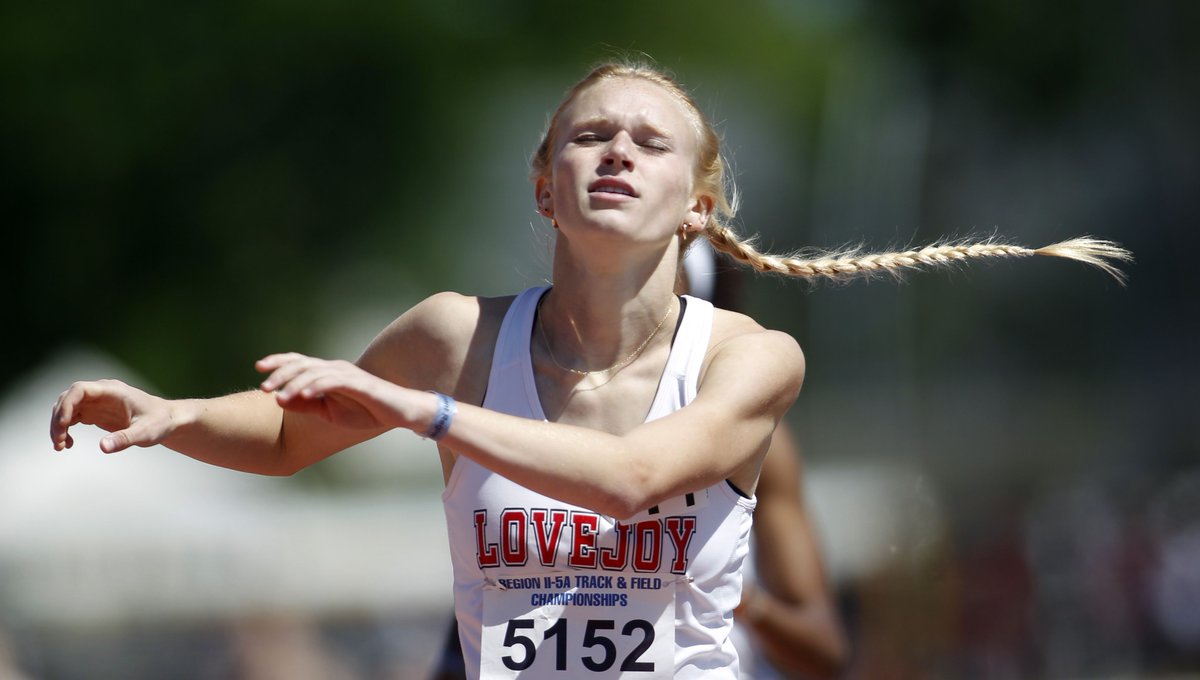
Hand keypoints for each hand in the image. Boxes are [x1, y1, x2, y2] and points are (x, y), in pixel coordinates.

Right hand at [50, 379, 174, 452]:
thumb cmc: (160, 422)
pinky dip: (66, 429)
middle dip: (59, 419)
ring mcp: (96, 402)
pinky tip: (68, 444)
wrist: (167, 420)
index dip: (67, 404)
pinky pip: (72, 417)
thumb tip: (102, 447)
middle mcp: (101, 393)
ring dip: (59, 426)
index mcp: (113, 390)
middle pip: (68, 399)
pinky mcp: (95, 412)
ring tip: (61, 446)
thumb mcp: (145, 433)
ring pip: (67, 408)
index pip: (80, 389)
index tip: (63, 424)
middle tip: (59, 442)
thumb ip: (125, 439)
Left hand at [256, 352, 421, 431]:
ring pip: (315, 372)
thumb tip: (280, 401)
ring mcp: (348, 374)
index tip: (259, 368)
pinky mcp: (359, 384)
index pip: (300, 362)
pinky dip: (317, 387)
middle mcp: (336, 368)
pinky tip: (303, 395)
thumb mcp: (330, 412)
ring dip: (294, 383)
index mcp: (328, 373)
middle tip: (264, 387)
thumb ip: (306, 405)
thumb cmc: (366, 411)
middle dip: (280, 373)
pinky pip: (333, 382)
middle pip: (303, 364)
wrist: (399, 412)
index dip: (279, 361)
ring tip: (279, 396)